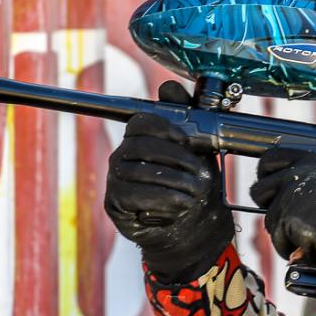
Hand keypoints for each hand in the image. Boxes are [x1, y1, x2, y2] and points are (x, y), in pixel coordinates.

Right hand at [104, 81, 233, 281]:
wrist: (192, 227)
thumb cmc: (193, 184)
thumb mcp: (198, 150)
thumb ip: (188, 116)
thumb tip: (170, 87)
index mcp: (140, 138)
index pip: (141, 121)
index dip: (164, 128)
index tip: (187, 141)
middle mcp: (122, 155)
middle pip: (141, 145)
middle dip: (175, 158)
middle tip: (201, 173)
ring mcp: (115, 179)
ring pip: (139, 171)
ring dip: (173, 181)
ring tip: (195, 192)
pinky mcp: (114, 202)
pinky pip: (133, 195)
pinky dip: (161, 198)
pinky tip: (180, 204)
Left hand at [249, 149, 315, 262]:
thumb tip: (297, 210)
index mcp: (312, 161)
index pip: (271, 159)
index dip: (266, 175)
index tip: (270, 186)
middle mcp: (297, 175)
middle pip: (260, 190)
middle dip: (267, 206)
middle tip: (287, 219)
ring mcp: (290, 197)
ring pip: (271, 221)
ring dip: (286, 233)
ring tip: (314, 237)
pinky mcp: (287, 221)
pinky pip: (281, 242)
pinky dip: (294, 249)